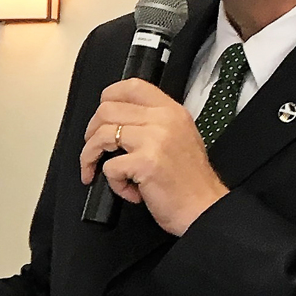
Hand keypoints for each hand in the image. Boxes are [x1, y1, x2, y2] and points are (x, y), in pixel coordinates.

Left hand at [79, 78, 228, 235]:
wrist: (204, 208)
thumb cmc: (190, 181)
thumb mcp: (179, 137)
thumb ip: (153, 123)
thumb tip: (118, 120)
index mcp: (171, 111)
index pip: (132, 86)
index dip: (108, 98)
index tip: (100, 116)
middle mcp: (164, 120)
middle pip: (107, 110)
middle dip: (91, 133)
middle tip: (94, 150)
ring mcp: (155, 140)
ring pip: (101, 135)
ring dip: (91, 157)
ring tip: (98, 171)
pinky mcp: (145, 163)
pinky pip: (109, 166)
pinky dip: (114, 183)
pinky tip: (130, 191)